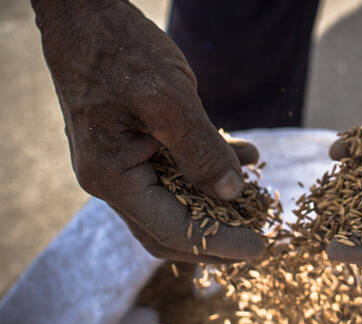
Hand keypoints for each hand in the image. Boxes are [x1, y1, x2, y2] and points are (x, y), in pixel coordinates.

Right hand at [33, 0, 263, 262]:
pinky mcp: (137, 146)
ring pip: (178, 201)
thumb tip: (231, 193)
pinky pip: (178, 171)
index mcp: (114, 177)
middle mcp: (115, 180)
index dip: (220, 244)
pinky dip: (211, 169)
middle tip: (260, 234)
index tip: (260, 248)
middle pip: (172, 229)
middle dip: (218, 236)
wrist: (87, 15)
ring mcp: (124, 164)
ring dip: (219, 202)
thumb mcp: (168, 100)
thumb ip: (201, 151)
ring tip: (260, 195)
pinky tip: (246, 155)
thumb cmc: (120, 50)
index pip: (173, 230)